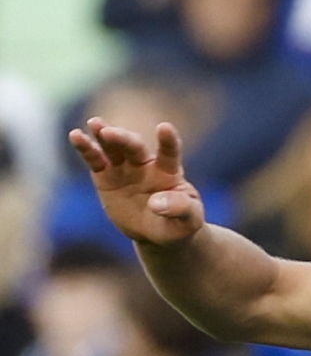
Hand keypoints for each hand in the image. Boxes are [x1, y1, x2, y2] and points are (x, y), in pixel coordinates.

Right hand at [67, 119, 205, 245]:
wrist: (158, 232)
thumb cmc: (179, 223)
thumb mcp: (189, 220)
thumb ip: (180, 208)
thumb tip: (157, 203)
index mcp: (169, 172)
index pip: (169, 153)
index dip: (168, 141)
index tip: (165, 128)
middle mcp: (145, 164)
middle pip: (134, 147)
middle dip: (123, 139)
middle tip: (109, 132)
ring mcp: (124, 168)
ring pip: (113, 147)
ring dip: (104, 134)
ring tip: (95, 123)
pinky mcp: (105, 175)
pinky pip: (94, 159)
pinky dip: (85, 147)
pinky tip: (75, 135)